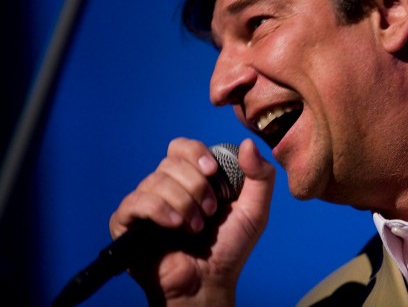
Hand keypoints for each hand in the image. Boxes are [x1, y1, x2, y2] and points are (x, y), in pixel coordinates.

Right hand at [109, 137, 275, 306]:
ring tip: (195, 227)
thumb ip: (260, 176)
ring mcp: (145, 203)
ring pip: (156, 181)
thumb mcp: (255, 210)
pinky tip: (175, 225)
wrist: (209, 283)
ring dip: (184, 203)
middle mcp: (166, 186)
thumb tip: (247, 143)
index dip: (196, 153)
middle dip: (197, 186)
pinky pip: (136, 201)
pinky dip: (160, 210)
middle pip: (171, 162)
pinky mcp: (127, 222)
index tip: (213, 171)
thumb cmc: (229, 248)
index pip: (182, 147)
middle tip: (210, 212)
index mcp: (191, 178)